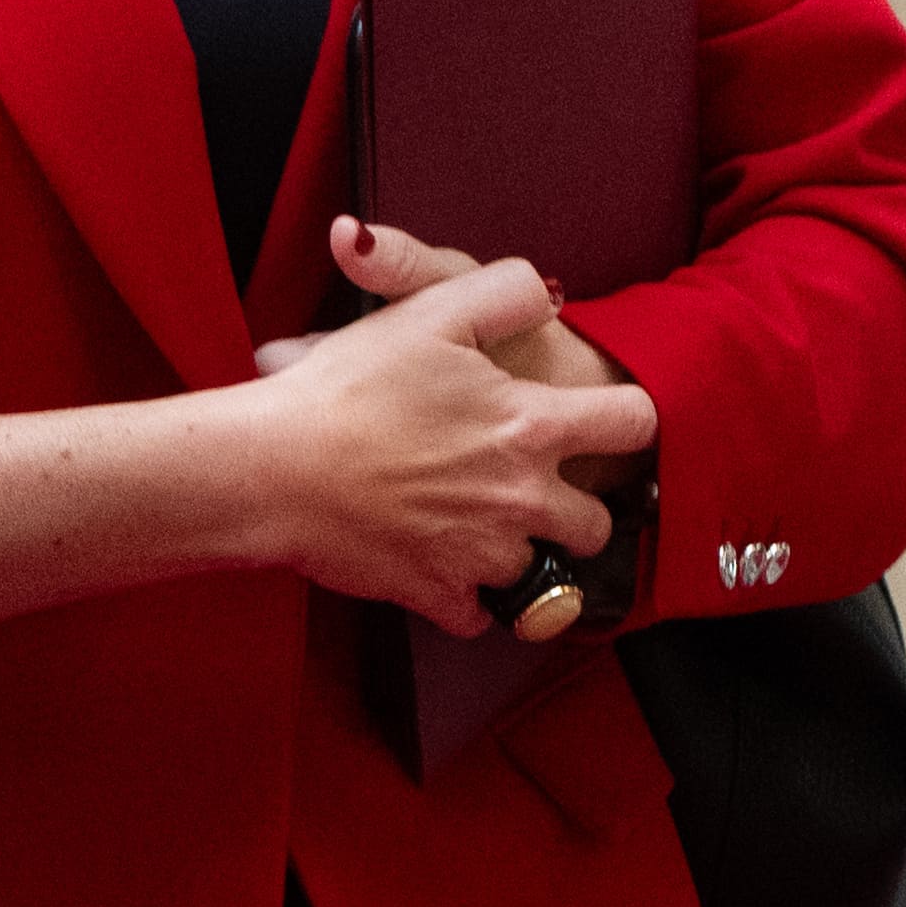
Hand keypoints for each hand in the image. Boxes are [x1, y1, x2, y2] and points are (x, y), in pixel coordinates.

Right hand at [236, 238, 650, 628]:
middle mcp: (522, 498)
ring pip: (540, 571)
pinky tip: (436, 558)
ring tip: (474, 521)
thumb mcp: (428, 311)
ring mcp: (483, 555)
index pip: (635, 425)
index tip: (605, 423)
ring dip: (516, 549)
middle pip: (599, 523)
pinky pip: (478, 614)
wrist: (270, 469)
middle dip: (577, 507)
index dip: (628, 418)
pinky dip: (463, 594)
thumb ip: (504, 293)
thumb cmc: (346, 389)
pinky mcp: (439, 595)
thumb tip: (549, 294)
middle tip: (532, 485)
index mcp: (531, 428)